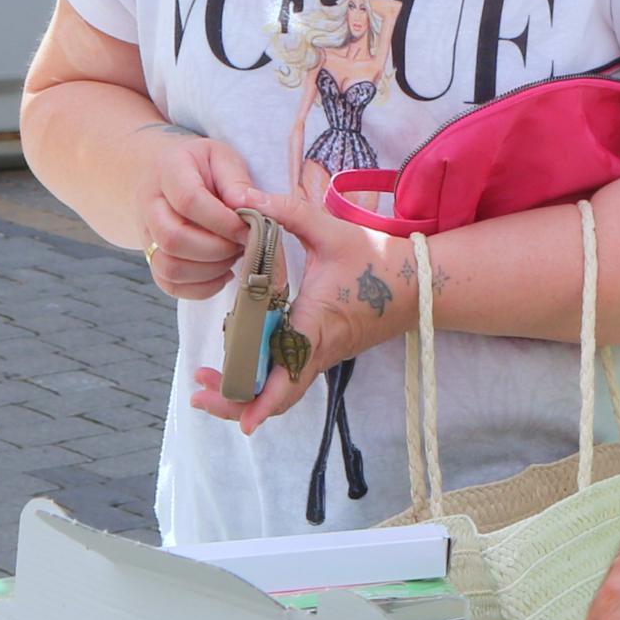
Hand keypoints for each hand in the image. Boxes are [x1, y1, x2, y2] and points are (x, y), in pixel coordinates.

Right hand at [133, 128, 255, 301]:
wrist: (170, 179)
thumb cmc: (204, 168)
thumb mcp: (224, 158)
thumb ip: (237, 181)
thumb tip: (251, 208)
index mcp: (168, 168)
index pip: (189, 201)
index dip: (223, 221)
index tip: (248, 229)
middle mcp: (148, 202)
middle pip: (173, 238)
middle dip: (217, 250)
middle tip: (241, 245)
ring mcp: (146, 233)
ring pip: (169, 267)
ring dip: (210, 270)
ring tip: (233, 257)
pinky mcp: (152, 257)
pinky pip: (170, 284)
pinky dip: (201, 288)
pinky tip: (223, 273)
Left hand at [185, 178, 411, 435]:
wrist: (421, 283)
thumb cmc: (378, 258)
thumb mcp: (330, 230)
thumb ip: (286, 211)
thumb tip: (240, 197)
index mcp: (315, 325)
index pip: (288, 375)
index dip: (264, 401)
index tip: (243, 422)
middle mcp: (318, 350)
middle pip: (277, 397)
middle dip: (236, 403)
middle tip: (198, 396)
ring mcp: (323, 356)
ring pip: (282, 392)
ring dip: (246, 393)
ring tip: (210, 385)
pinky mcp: (325, 353)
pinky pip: (291, 378)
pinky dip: (263, 381)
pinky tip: (240, 365)